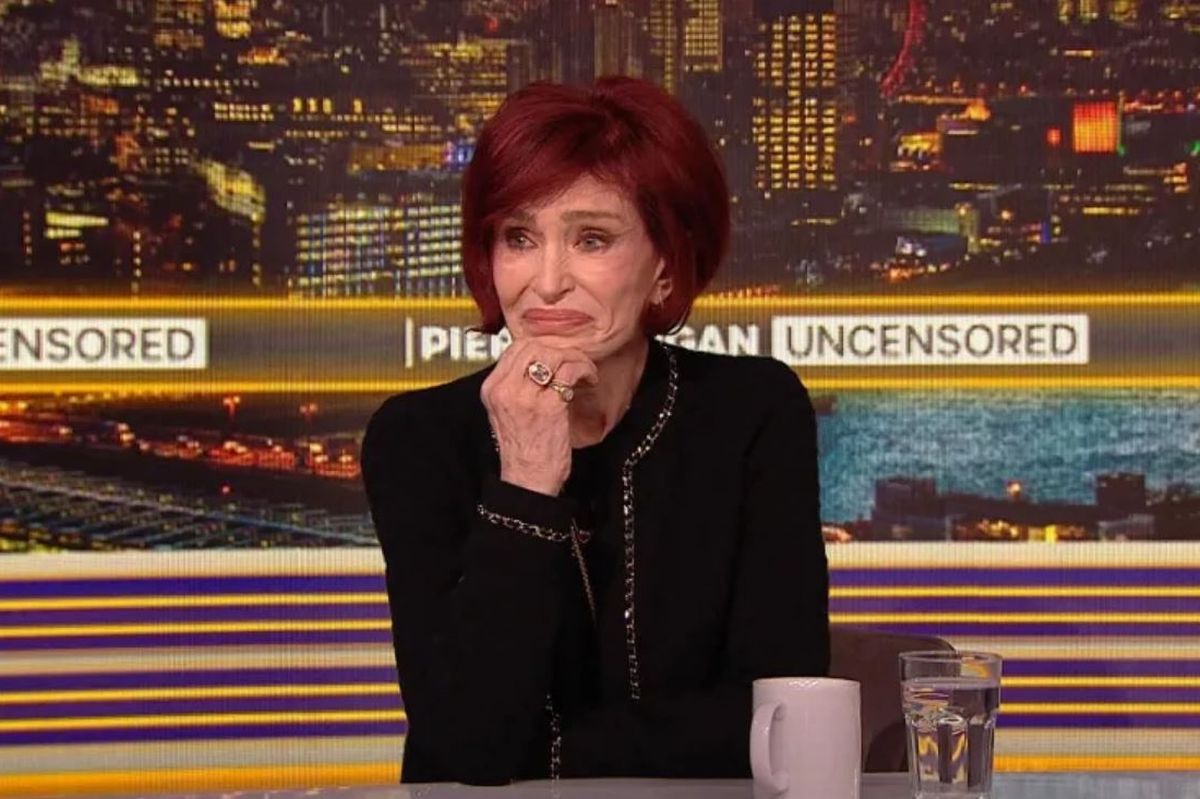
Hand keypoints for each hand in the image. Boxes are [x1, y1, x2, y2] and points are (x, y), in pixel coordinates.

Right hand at [481, 340, 598, 495]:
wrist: (527, 480)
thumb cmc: (523, 450)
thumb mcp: (507, 412)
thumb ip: (516, 386)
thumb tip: (541, 360)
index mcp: (492, 389)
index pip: (515, 347)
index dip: (542, 346)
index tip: (557, 356)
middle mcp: (504, 389)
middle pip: (534, 346)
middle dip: (559, 350)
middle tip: (574, 361)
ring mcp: (525, 396)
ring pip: (553, 355)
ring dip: (575, 359)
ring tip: (584, 371)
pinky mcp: (548, 405)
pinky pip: (569, 371)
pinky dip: (584, 370)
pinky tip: (589, 380)